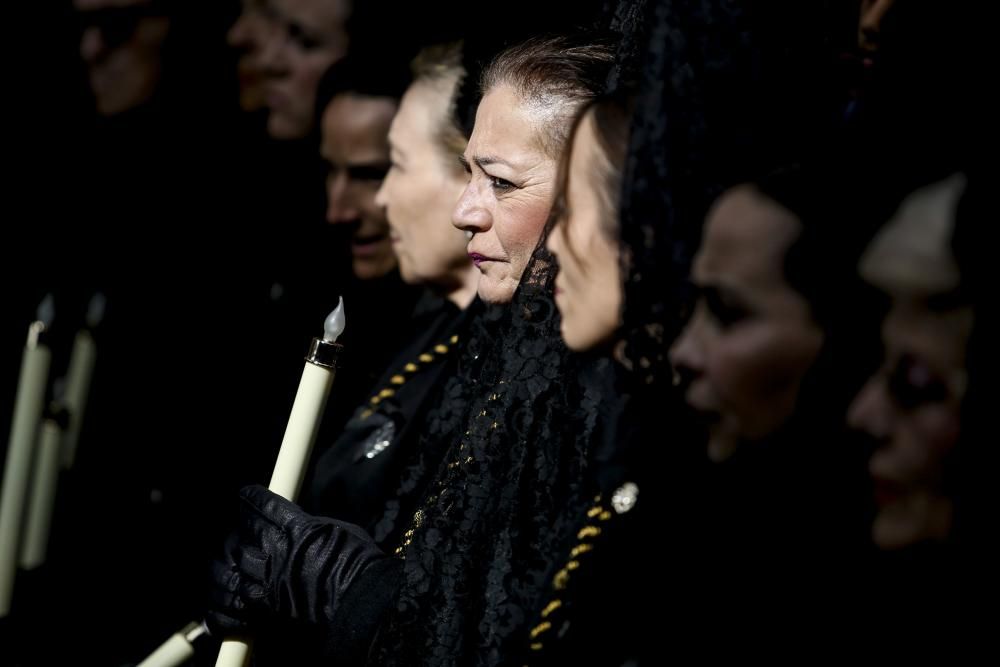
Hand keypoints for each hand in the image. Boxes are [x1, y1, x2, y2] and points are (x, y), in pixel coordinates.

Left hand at [206, 484, 385, 636]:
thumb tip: (301, 523)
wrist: (364, 603)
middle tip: (237, 531)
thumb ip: (311, 526)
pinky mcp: (266, 613)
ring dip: (222, 565)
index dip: (251, 498)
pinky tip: (222, 601)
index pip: (262, 506)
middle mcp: (278, 555)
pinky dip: (222, 606)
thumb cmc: (360, 564)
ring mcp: (269, 585)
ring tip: (222, 563)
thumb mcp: (338, 530)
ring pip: (228, 571)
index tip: (246, 495)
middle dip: (236, 531)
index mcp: (297, 529)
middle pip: (241, 536)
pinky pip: (232, 609)